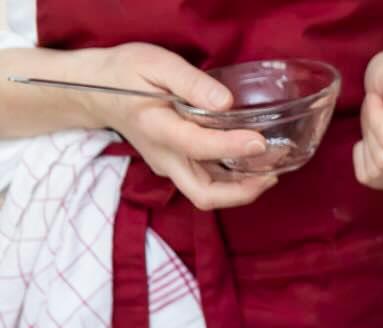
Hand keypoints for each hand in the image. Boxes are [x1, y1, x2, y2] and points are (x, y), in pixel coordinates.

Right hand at [91, 44, 276, 210]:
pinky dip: (233, 181)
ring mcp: (169, 166)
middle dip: (241, 192)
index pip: (197, 146)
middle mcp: (164, 157)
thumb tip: (225, 102)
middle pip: (203, 194)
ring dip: (241, 190)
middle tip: (271, 174)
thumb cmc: (126, 73)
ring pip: (207, 194)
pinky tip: (254, 164)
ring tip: (271, 170)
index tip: (260, 141)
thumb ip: (190, 82)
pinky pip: (208, 183)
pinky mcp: (177, 167)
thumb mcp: (155, 63)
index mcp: (156, 129)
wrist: (96, 91)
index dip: (231, 147)